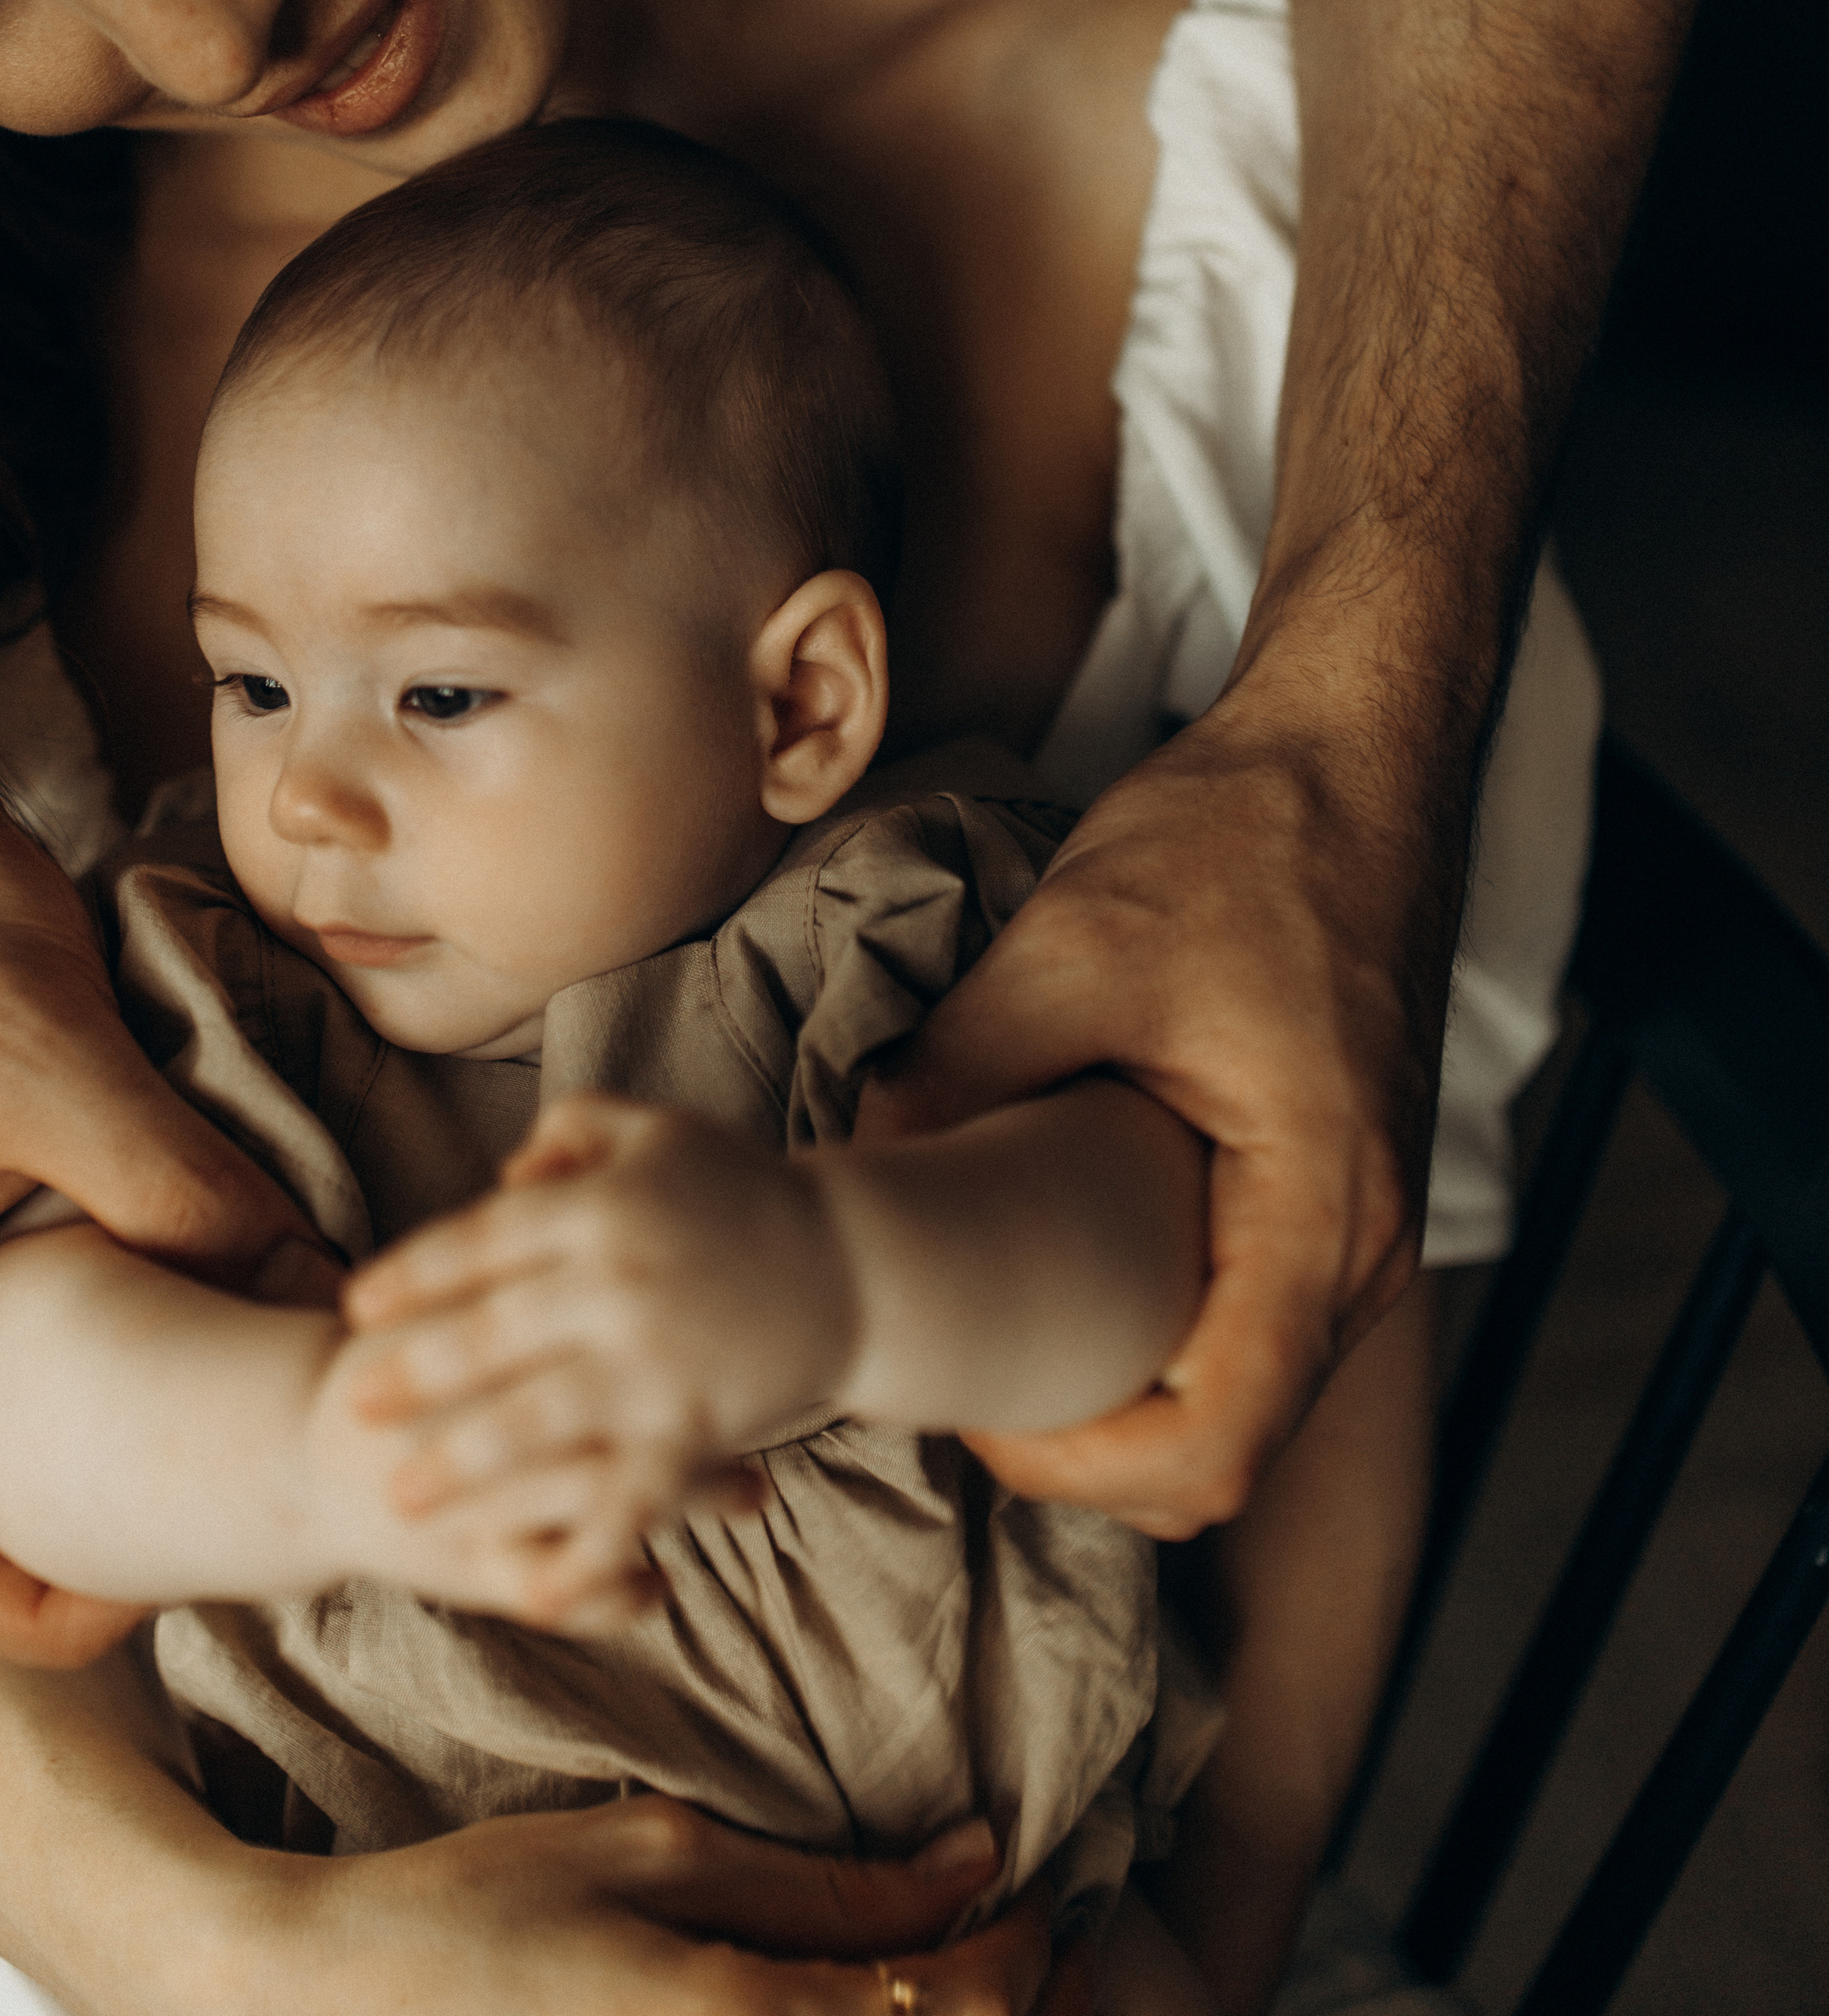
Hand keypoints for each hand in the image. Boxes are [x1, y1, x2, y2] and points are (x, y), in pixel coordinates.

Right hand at [0, 786, 315, 1661]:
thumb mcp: (65, 1073)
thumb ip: (180, 1191)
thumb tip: (308, 1287)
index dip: (25, 1624)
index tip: (152, 1589)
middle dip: (81, 1551)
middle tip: (224, 1518)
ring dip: (99, 1450)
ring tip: (231, 1425)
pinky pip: (11, 1337)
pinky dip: (99, 1353)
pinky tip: (198, 1304)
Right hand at [229, 1796, 1053, 2015]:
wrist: (330, 1998)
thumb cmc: (488, 1905)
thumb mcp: (659, 1854)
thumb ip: (823, 1884)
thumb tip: (970, 1864)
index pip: (958, 2009)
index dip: (1028, 1952)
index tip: (1039, 1894)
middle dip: (1021, 2015)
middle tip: (1042, 1953)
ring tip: (975, 1993)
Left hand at [338, 1094, 855, 1621]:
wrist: (856, 1264)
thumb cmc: (745, 1193)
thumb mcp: (659, 1133)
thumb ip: (573, 1133)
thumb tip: (503, 1179)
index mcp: (604, 1207)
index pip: (483, 1241)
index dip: (414, 1274)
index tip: (356, 1305)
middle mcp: (622, 1282)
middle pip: (494, 1335)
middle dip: (417, 1374)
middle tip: (355, 1408)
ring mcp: (660, 1360)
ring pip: (540, 1421)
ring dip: (465, 1464)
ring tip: (402, 1497)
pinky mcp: (699, 1426)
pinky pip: (632, 1498)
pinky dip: (585, 1550)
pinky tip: (536, 1592)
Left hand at [860, 684, 1441, 1538]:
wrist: (1356, 752)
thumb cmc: (1247, 837)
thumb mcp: (1074, 947)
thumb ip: (962, 1071)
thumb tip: (858, 1161)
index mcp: (1321, 1212)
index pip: (1211, 1448)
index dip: (1074, 1471)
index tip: (968, 1415)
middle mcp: (1365, 1248)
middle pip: (1225, 1445)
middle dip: (1084, 1448)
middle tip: (958, 1378)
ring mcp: (1361, 1224)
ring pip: (1239, 1387)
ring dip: (1121, 1390)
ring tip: (998, 1324)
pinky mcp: (1335, 1187)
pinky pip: (1251, 1315)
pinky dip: (1159, 1325)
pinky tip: (1069, 1260)